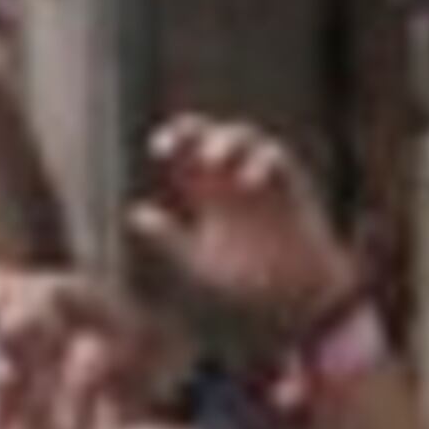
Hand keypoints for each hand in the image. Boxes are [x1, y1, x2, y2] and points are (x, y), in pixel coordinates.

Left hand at [124, 117, 358, 344]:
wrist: (293, 298)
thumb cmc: (245, 283)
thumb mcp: (197, 263)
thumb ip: (169, 239)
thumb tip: (135, 214)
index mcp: (207, 192)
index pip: (187, 152)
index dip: (174, 139)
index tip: (160, 148)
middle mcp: (233, 179)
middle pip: (212, 136)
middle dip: (196, 130)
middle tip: (179, 141)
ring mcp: (262, 178)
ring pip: (245, 139)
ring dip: (228, 142)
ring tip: (212, 159)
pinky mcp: (290, 186)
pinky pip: (277, 160)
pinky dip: (262, 163)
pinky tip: (248, 181)